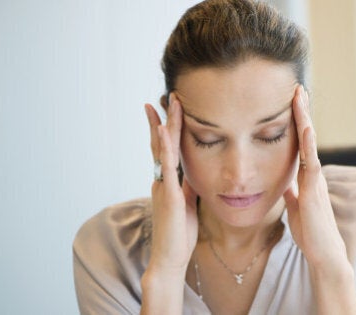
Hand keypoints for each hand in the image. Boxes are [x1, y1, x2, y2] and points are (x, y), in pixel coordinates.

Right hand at [144, 95, 198, 275]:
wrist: (171, 257)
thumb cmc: (179, 233)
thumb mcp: (187, 202)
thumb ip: (187, 185)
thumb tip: (194, 171)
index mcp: (168, 181)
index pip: (167, 149)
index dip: (168, 129)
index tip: (170, 108)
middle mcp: (162, 179)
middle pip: (161, 143)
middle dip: (163, 119)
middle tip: (166, 95)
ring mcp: (163, 186)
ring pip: (162, 149)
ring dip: (164, 125)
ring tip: (166, 103)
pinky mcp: (169, 195)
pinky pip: (166, 166)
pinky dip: (164, 147)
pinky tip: (163, 131)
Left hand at [283, 86, 348, 271]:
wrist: (323, 252)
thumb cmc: (310, 232)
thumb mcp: (295, 207)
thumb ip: (291, 192)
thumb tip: (284, 183)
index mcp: (307, 176)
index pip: (301, 143)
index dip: (296, 122)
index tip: (291, 102)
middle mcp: (313, 173)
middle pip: (307, 136)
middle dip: (301, 112)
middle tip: (297, 87)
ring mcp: (315, 179)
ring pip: (309, 142)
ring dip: (304, 119)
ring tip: (300, 96)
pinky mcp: (314, 190)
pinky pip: (311, 162)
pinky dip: (309, 143)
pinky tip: (307, 127)